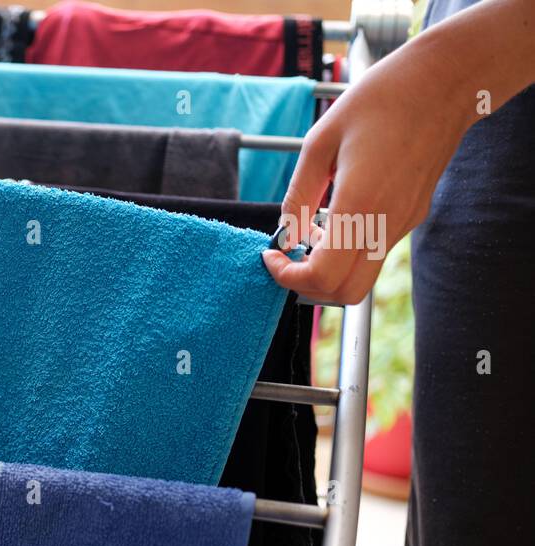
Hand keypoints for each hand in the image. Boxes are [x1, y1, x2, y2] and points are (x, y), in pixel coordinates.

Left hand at [262, 0, 534, 304]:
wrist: (444, 82)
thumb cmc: (380, 100)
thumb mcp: (320, 142)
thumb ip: (299, 195)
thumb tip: (286, 235)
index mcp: (360, 204)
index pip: (322, 276)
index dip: (287, 277)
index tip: (271, 255)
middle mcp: (387, 223)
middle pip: (346, 293)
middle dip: (309, 285)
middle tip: (288, 256)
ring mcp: (404, 222)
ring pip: (362, 275)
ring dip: (329, 266)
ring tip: (313, 229)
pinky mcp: (413, 215)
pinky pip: (375, 251)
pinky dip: (348, 249)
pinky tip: (337, 216)